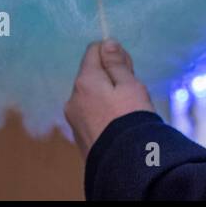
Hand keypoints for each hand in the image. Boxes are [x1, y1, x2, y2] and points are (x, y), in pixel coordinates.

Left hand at [64, 39, 155, 158]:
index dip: (113, 53)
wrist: (125, 163)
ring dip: (106, 94)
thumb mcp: (130, 85)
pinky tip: (117, 122)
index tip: (128, 66)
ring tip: (127, 109)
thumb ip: (116, 63)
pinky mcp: (79, 135)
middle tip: (131, 89)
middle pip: (92, 74)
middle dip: (110, 75)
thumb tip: (106, 43)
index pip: (93, 51)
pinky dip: (102, 111)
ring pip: (91, 94)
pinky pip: (90, 113)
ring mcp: (73, 118)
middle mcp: (73, 98)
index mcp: (85, 81)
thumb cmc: (131, 118)